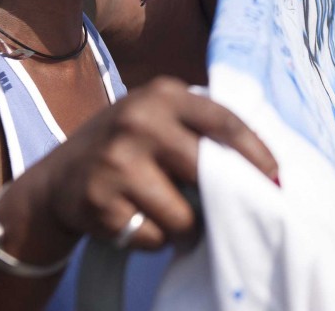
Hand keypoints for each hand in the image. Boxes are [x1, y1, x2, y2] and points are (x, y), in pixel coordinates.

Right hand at [37, 77, 276, 250]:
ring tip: (172, 214)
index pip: (224, 121)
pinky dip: (155, 238)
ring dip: (187, 227)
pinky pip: (154, 238)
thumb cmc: (128, 145)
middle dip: (219, 197)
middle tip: (221, 207)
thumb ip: (199, 126)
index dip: (256, 152)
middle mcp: (139, 122)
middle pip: (205, 171)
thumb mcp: (158, 115)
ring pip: (183, 216)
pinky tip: (138, 219)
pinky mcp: (100, 203)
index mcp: (163, 94)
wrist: (58, 178)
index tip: (276, 178)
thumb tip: (263, 166)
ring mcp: (116, 162)